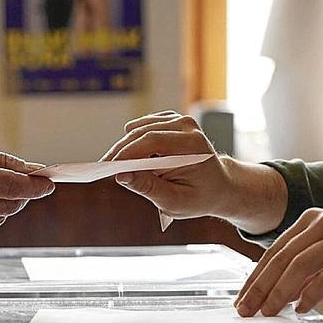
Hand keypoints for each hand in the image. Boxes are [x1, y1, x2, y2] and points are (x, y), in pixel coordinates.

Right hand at [100, 111, 286, 232]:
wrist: (219, 187)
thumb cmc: (199, 197)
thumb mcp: (174, 201)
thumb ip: (148, 188)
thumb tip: (121, 176)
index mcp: (192, 145)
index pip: (152, 141)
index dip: (127, 152)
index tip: (107, 167)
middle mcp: (188, 126)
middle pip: (143, 132)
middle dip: (121, 151)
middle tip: (104, 167)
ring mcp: (181, 120)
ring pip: (141, 128)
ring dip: (126, 146)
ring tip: (116, 165)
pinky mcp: (173, 120)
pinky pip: (144, 126)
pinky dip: (134, 140)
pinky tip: (133, 156)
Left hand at [233, 208, 322, 317]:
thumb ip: (306, 273)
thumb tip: (274, 296)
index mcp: (313, 220)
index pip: (275, 251)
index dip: (255, 277)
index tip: (241, 300)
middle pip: (283, 257)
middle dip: (260, 286)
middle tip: (245, 310)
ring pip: (302, 264)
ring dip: (280, 291)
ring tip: (267, 312)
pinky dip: (311, 294)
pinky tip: (300, 309)